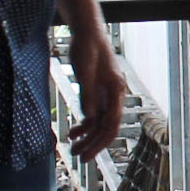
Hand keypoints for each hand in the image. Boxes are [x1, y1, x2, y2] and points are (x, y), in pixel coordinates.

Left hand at [68, 27, 126, 161]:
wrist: (88, 32)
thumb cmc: (88, 46)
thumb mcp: (85, 69)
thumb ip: (88, 93)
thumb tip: (88, 117)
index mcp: (116, 90)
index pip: (112, 123)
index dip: (100, 141)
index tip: (88, 153)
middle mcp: (114, 96)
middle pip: (107, 127)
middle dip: (93, 144)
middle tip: (79, 158)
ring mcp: (106, 96)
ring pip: (99, 124)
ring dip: (87, 138)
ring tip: (73, 149)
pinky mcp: (97, 93)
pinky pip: (93, 116)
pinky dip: (83, 126)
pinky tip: (73, 134)